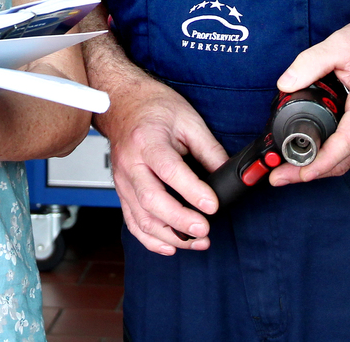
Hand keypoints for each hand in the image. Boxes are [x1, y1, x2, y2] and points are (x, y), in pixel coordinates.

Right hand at [97, 72, 227, 255]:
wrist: (122, 103)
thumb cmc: (154, 108)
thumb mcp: (188, 119)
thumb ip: (208, 148)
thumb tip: (227, 175)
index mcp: (147, 141)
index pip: (169, 171)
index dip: (192, 191)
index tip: (213, 205)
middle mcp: (130, 163)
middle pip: (151, 200)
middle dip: (179, 221)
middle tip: (205, 230)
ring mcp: (122, 180)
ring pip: (141, 218)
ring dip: (169, 235)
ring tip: (197, 241)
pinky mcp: (122, 191)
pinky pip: (132, 222)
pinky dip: (150, 239)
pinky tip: (171, 246)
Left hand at [270, 15, 349, 185]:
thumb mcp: (341, 43)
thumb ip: (309, 63)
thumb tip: (285, 83)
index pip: (347, 142)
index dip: (322, 162)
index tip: (299, 173)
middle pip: (345, 159)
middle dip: (311, 172)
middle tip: (279, 177)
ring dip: (322, 166)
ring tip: (290, 167)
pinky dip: (336, 156)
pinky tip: (315, 153)